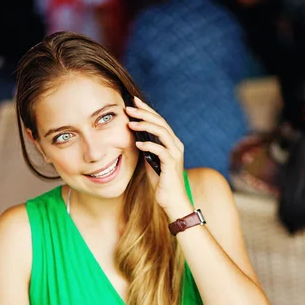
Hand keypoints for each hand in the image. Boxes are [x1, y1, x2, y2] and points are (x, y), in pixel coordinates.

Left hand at [126, 97, 192, 218]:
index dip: (147, 111)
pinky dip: (149, 145)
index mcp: (171, 143)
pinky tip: (138, 144)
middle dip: (144, 113)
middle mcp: (176, 145)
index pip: (159, 121)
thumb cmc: (162, 183)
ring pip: (162, 132)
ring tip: (130, 122)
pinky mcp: (172, 164)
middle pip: (160, 122)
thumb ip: (147, 150)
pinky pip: (160, 150)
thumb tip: (135, 139)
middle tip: (128, 107)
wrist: (173, 201)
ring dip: (145, 126)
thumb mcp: (151, 162)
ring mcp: (175, 153)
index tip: (133, 102)